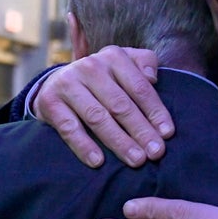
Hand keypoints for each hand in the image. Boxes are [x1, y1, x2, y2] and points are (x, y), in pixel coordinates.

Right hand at [32, 46, 173, 167]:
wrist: (57, 82)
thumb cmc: (103, 78)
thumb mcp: (125, 63)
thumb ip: (145, 63)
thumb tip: (153, 78)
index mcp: (114, 57)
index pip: (139, 88)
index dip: (155, 112)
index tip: (167, 134)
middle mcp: (90, 67)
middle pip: (120, 105)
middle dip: (141, 131)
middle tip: (156, 153)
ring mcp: (68, 83)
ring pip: (98, 117)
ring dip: (119, 141)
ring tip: (136, 160)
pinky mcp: (50, 102)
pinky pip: (69, 128)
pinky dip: (84, 146)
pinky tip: (98, 162)